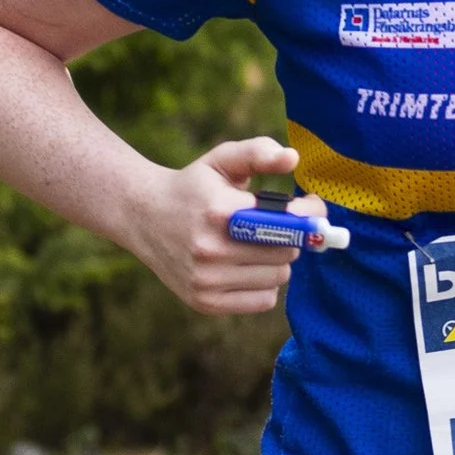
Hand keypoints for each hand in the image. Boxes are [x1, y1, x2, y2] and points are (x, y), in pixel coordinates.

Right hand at [126, 136, 317, 314]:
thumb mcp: (221, 160)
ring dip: (277, 261)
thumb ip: (258, 152)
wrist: (143, 217)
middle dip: (290, 236)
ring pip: (279, 277)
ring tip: (256, 244)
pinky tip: (247, 266)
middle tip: (279, 224)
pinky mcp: (205, 302)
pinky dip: (264, 284)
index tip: (311, 206)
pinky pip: (264, 300)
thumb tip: (292, 158)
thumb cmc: (193, 187)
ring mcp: (206, 280)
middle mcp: (211, 249)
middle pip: (287, 251)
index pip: (287, 223)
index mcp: (220, 211)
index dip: (309, 215)